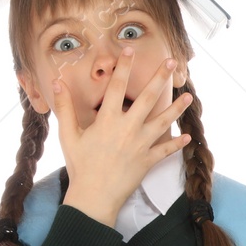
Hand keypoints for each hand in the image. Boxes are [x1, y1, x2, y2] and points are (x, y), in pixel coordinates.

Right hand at [54, 47, 194, 226]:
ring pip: (163, 122)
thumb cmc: (80, 165)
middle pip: (147, 98)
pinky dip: (177, 144)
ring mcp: (141, 145)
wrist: (94, 196)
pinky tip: (187, 136)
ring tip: (188, 96)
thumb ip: (65, 107)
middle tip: (172, 62)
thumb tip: (57, 82)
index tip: (129, 49)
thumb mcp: (68, 135)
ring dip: (176, 108)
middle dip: (160, 78)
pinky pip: (165, 150)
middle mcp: (128, 129)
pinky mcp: (148, 161)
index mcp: (108, 120)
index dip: (123, 66)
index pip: (117, 86)